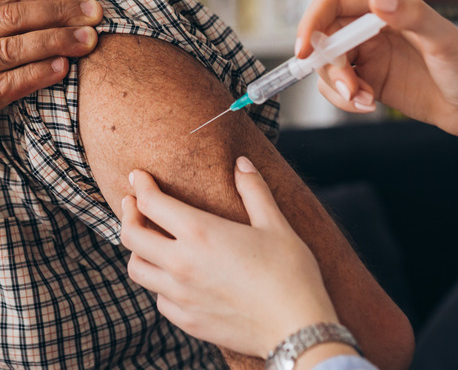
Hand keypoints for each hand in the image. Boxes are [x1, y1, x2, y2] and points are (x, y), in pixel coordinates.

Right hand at [0, 0, 101, 107]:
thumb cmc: (0, 58)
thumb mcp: (7, 29)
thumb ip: (23, 12)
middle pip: (13, 17)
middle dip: (58, 12)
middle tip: (95, 12)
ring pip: (12, 49)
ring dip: (54, 40)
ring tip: (90, 39)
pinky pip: (8, 84)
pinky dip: (36, 74)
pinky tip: (64, 67)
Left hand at [120, 157, 338, 356]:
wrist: (296, 327)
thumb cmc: (291, 272)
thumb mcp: (275, 225)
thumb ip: (254, 190)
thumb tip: (241, 163)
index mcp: (200, 233)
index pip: (152, 203)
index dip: (140, 185)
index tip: (137, 177)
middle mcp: (181, 264)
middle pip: (131, 236)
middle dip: (128, 214)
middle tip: (133, 203)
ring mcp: (180, 296)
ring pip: (137, 269)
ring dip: (138, 250)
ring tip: (150, 240)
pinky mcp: (186, 320)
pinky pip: (158, 298)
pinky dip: (159, 282)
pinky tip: (174, 277)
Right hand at [297, 0, 457, 139]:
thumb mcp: (442, 40)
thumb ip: (410, 16)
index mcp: (387, 3)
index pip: (332, 3)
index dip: (311, 22)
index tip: (304, 50)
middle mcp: (373, 26)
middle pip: (324, 38)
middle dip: (328, 66)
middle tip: (350, 88)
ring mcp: (370, 55)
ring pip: (327, 67)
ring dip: (337, 87)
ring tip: (365, 101)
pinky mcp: (371, 82)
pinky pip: (339, 89)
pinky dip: (346, 100)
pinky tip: (370, 106)